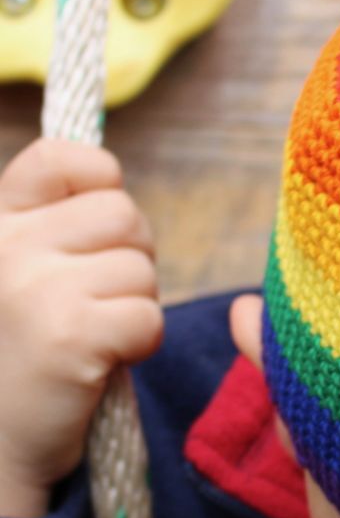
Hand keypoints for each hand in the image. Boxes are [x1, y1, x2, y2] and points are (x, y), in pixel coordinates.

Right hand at [0, 138, 161, 517]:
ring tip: (96, 336)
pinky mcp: (67, 334)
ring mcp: (34, 287)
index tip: (98, 233)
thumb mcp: (27, 271)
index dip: (102, 182)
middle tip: (101, 302)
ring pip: (142, 270)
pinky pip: (148, 317)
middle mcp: (7, 245)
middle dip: (133, 260)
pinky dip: (141, 344)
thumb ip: (61, 225)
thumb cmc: (26, 353)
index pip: (65, 156)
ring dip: (137, 307)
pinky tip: (103, 361)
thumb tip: (112, 178)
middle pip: (125, 215)